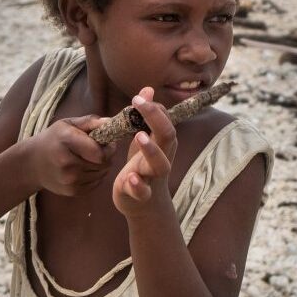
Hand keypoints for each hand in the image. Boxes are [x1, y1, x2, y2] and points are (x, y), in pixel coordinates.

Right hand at [26, 115, 115, 196]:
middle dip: (106, 156)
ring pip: (101, 174)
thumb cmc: (53, 140)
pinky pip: (96, 184)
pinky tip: (85, 168)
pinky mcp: (72, 191)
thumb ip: (89, 121)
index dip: (108, 148)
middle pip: (103, 164)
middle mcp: (67, 163)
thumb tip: (109, 122)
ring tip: (90, 158)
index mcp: (66, 141)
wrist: (32, 164)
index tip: (107, 142)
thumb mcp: (67, 124)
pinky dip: (95, 176)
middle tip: (99, 150)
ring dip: (101, 166)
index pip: (99, 152)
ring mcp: (70, 180)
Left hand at [113, 87, 177, 218]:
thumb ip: (145, 117)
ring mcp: (152, 177)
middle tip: (139, 104)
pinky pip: (143, 191)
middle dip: (155, 119)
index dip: (154, 108)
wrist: (146, 207)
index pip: (165, 121)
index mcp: (162, 144)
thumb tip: (147, 89)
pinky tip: (130, 178)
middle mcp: (161, 158)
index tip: (139, 97)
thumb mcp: (144, 141)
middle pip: (167, 136)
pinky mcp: (140, 195)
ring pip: (159, 164)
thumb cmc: (144, 168)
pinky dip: (138, 186)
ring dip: (151, 150)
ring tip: (139, 136)